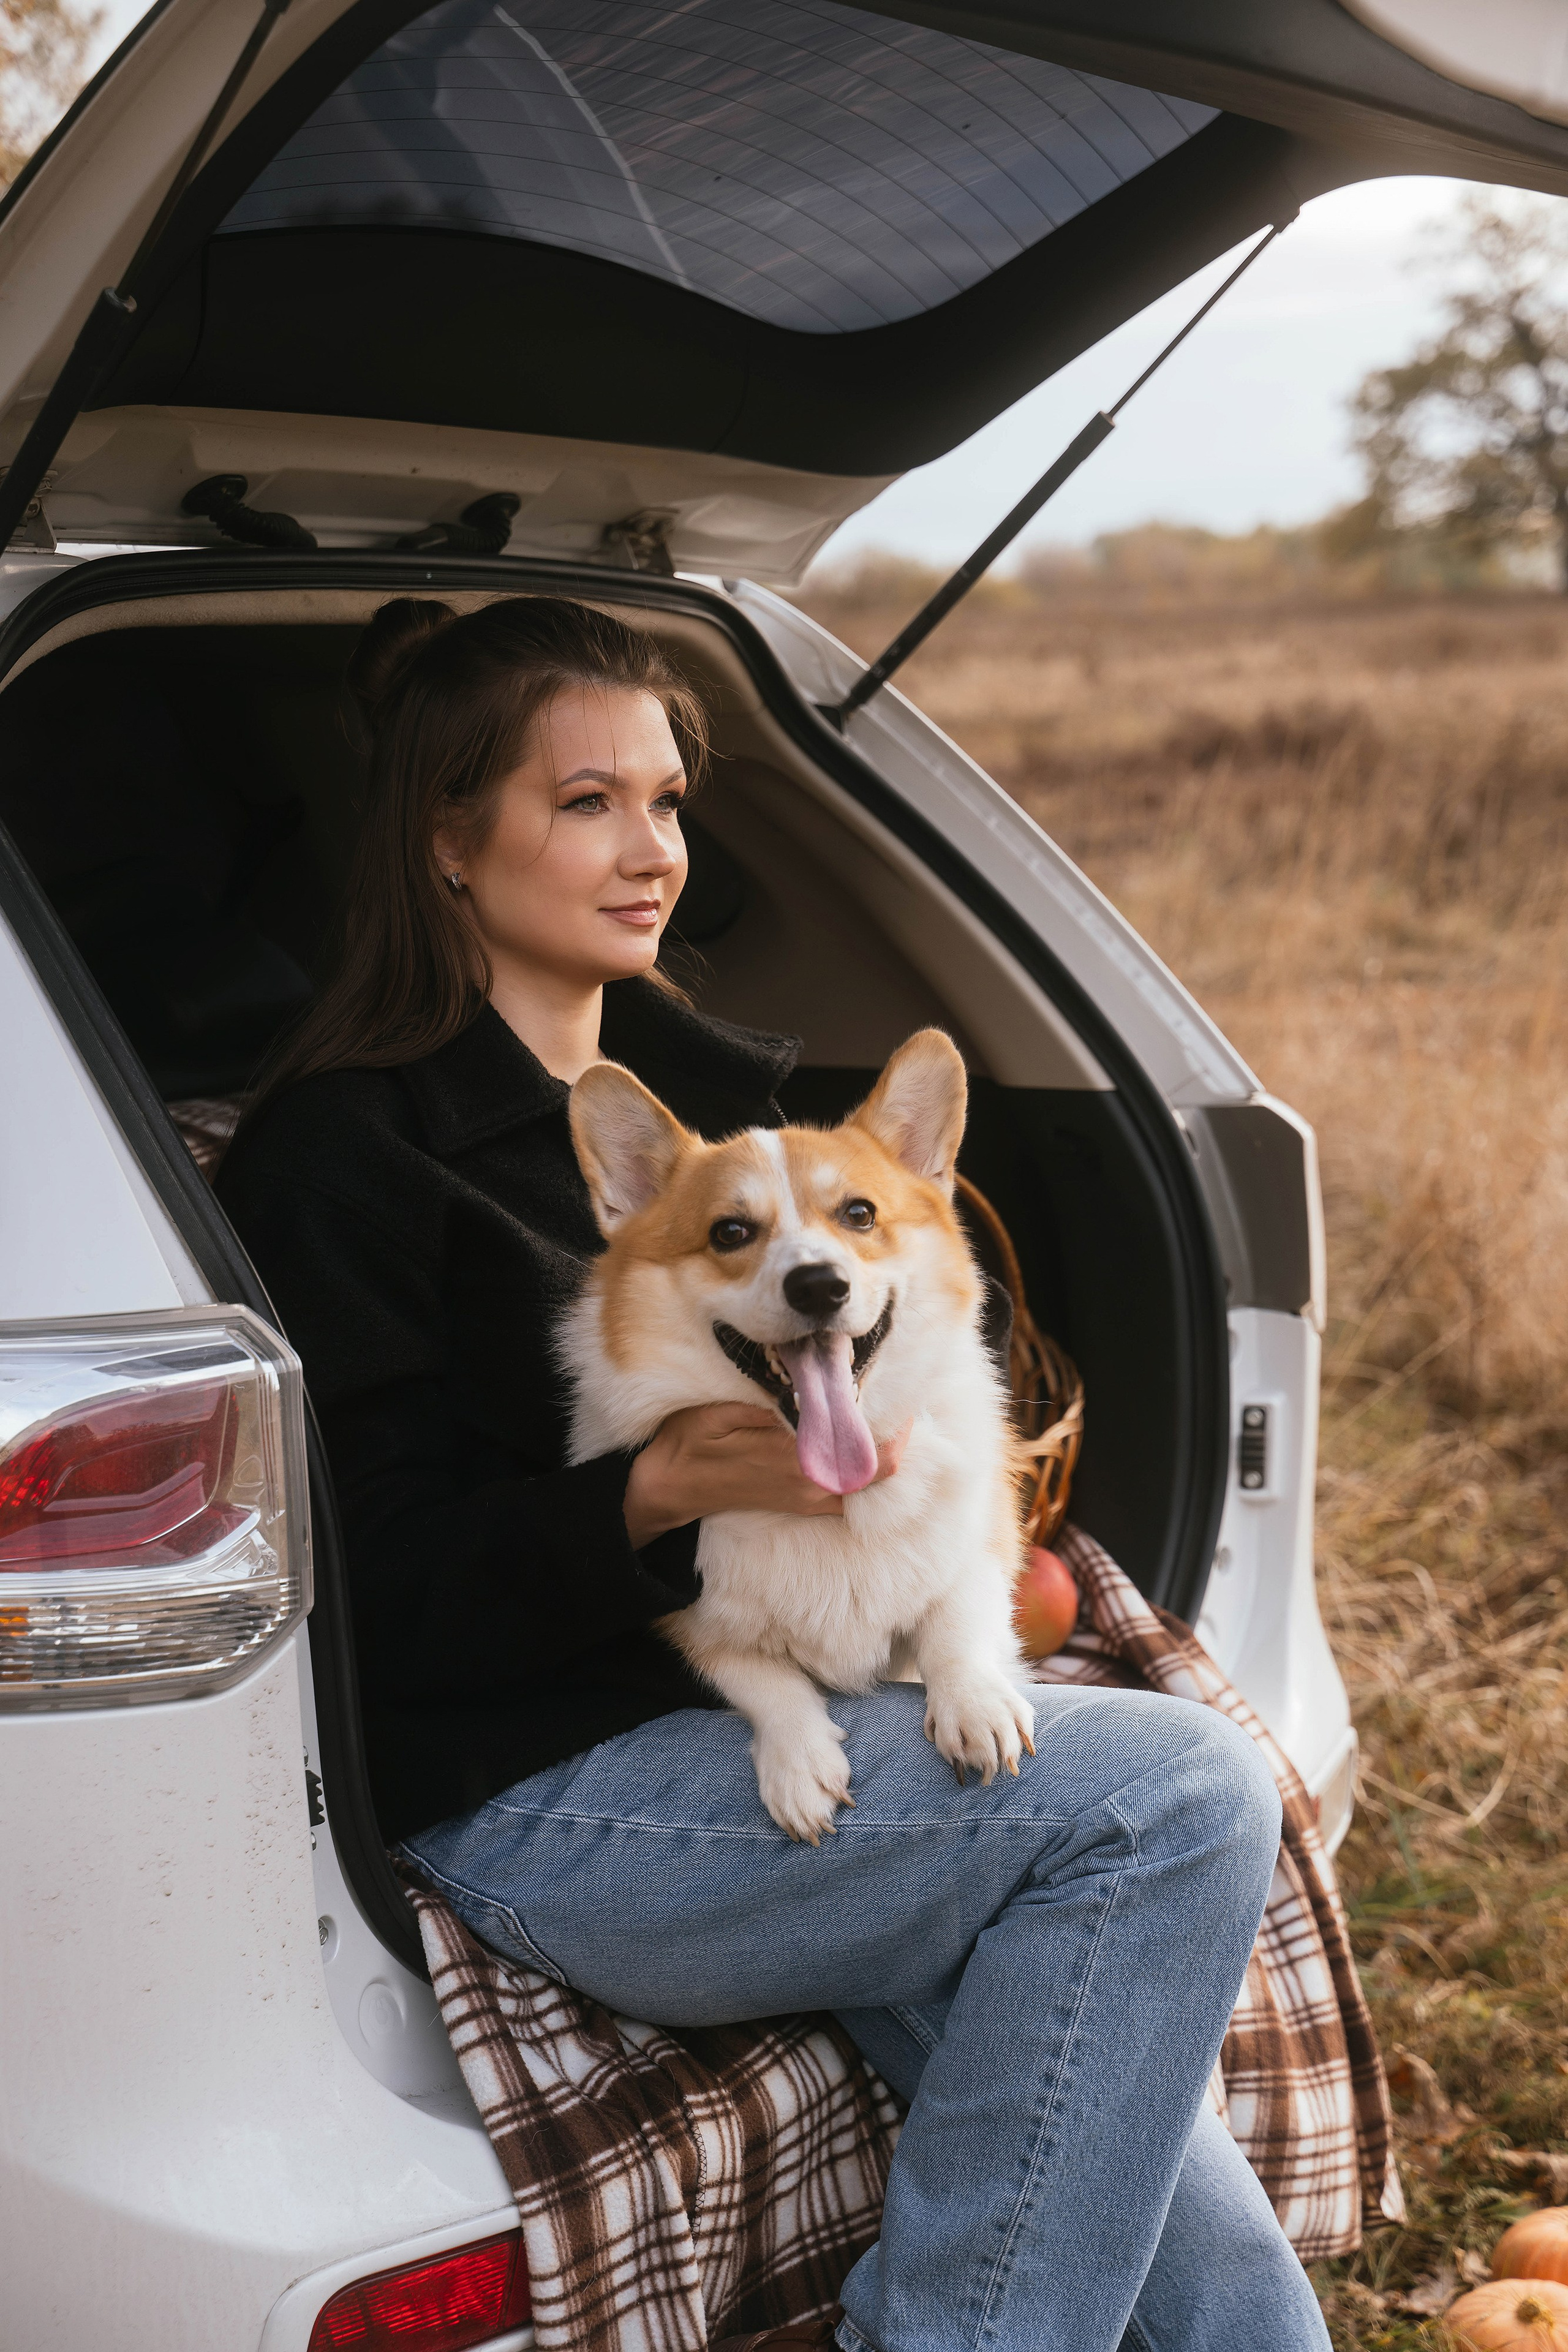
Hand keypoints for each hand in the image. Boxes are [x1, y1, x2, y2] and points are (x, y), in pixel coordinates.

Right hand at [624, 1402, 908, 1549]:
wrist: (667, 1487)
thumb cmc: (689, 1442)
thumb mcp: (721, 1410)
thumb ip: (770, 1403)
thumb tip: (815, 1387)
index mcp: (796, 1462)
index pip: (872, 1453)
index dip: (897, 1426)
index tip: (899, 1390)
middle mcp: (811, 1487)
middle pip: (881, 1468)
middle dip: (894, 1432)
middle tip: (893, 1391)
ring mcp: (808, 1498)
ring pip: (867, 1479)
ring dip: (877, 1446)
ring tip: (876, 1406)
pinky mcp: (801, 1502)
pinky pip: (848, 1490)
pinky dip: (860, 1464)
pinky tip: (853, 1434)